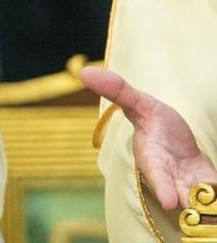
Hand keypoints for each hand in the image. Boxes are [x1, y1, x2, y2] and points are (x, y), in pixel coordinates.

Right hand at [80, 65, 216, 209]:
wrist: (177, 140)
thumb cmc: (155, 122)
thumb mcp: (140, 103)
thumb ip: (117, 91)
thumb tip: (84, 72)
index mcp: (150, 159)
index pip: (156, 175)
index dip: (162, 187)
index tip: (170, 202)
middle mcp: (169, 179)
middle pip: (182, 197)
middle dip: (191, 206)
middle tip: (201, 215)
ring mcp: (190, 187)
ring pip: (201, 204)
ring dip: (207, 209)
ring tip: (212, 215)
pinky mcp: (208, 189)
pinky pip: (214, 197)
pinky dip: (216, 198)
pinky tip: (216, 201)